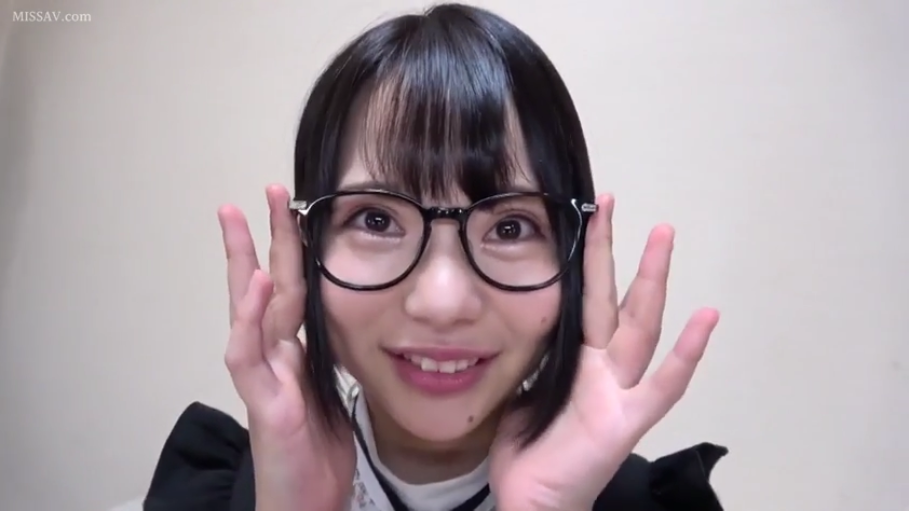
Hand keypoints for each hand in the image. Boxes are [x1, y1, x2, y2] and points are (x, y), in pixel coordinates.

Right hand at [220, 185, 355, 510]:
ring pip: (247, 311)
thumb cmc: (315, 455)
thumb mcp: (329, 394)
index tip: (296, 208)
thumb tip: (338, 324)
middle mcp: (272, 358)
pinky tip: (249, 283)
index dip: (291, 250)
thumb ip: (323, 358)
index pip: (289, 290)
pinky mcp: (263, 404)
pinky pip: (248, 355)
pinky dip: (247, 318)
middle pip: (263, 287)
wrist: (308, 504)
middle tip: (260, 191)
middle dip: (261, 238)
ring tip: (237, 217)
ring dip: (242, 262)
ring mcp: (262, 379)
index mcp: (292, 354)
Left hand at [489, 194, 719, 510]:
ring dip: (651, 280)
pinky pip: (662, 385)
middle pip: (615, 300)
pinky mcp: (628, 421)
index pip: (585, 298)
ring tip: (663, 235)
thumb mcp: (524, 387)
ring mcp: (621, 392)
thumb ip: (535, 352)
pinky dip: (685, 353)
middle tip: (613, 202)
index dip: (584, 259)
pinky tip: (705, 316)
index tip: (581, 215)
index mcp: (579, 359)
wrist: (532, 501)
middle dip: (617, 252)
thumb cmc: (530, 450)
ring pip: (640, 327)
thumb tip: (525, 314)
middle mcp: (605, 369)